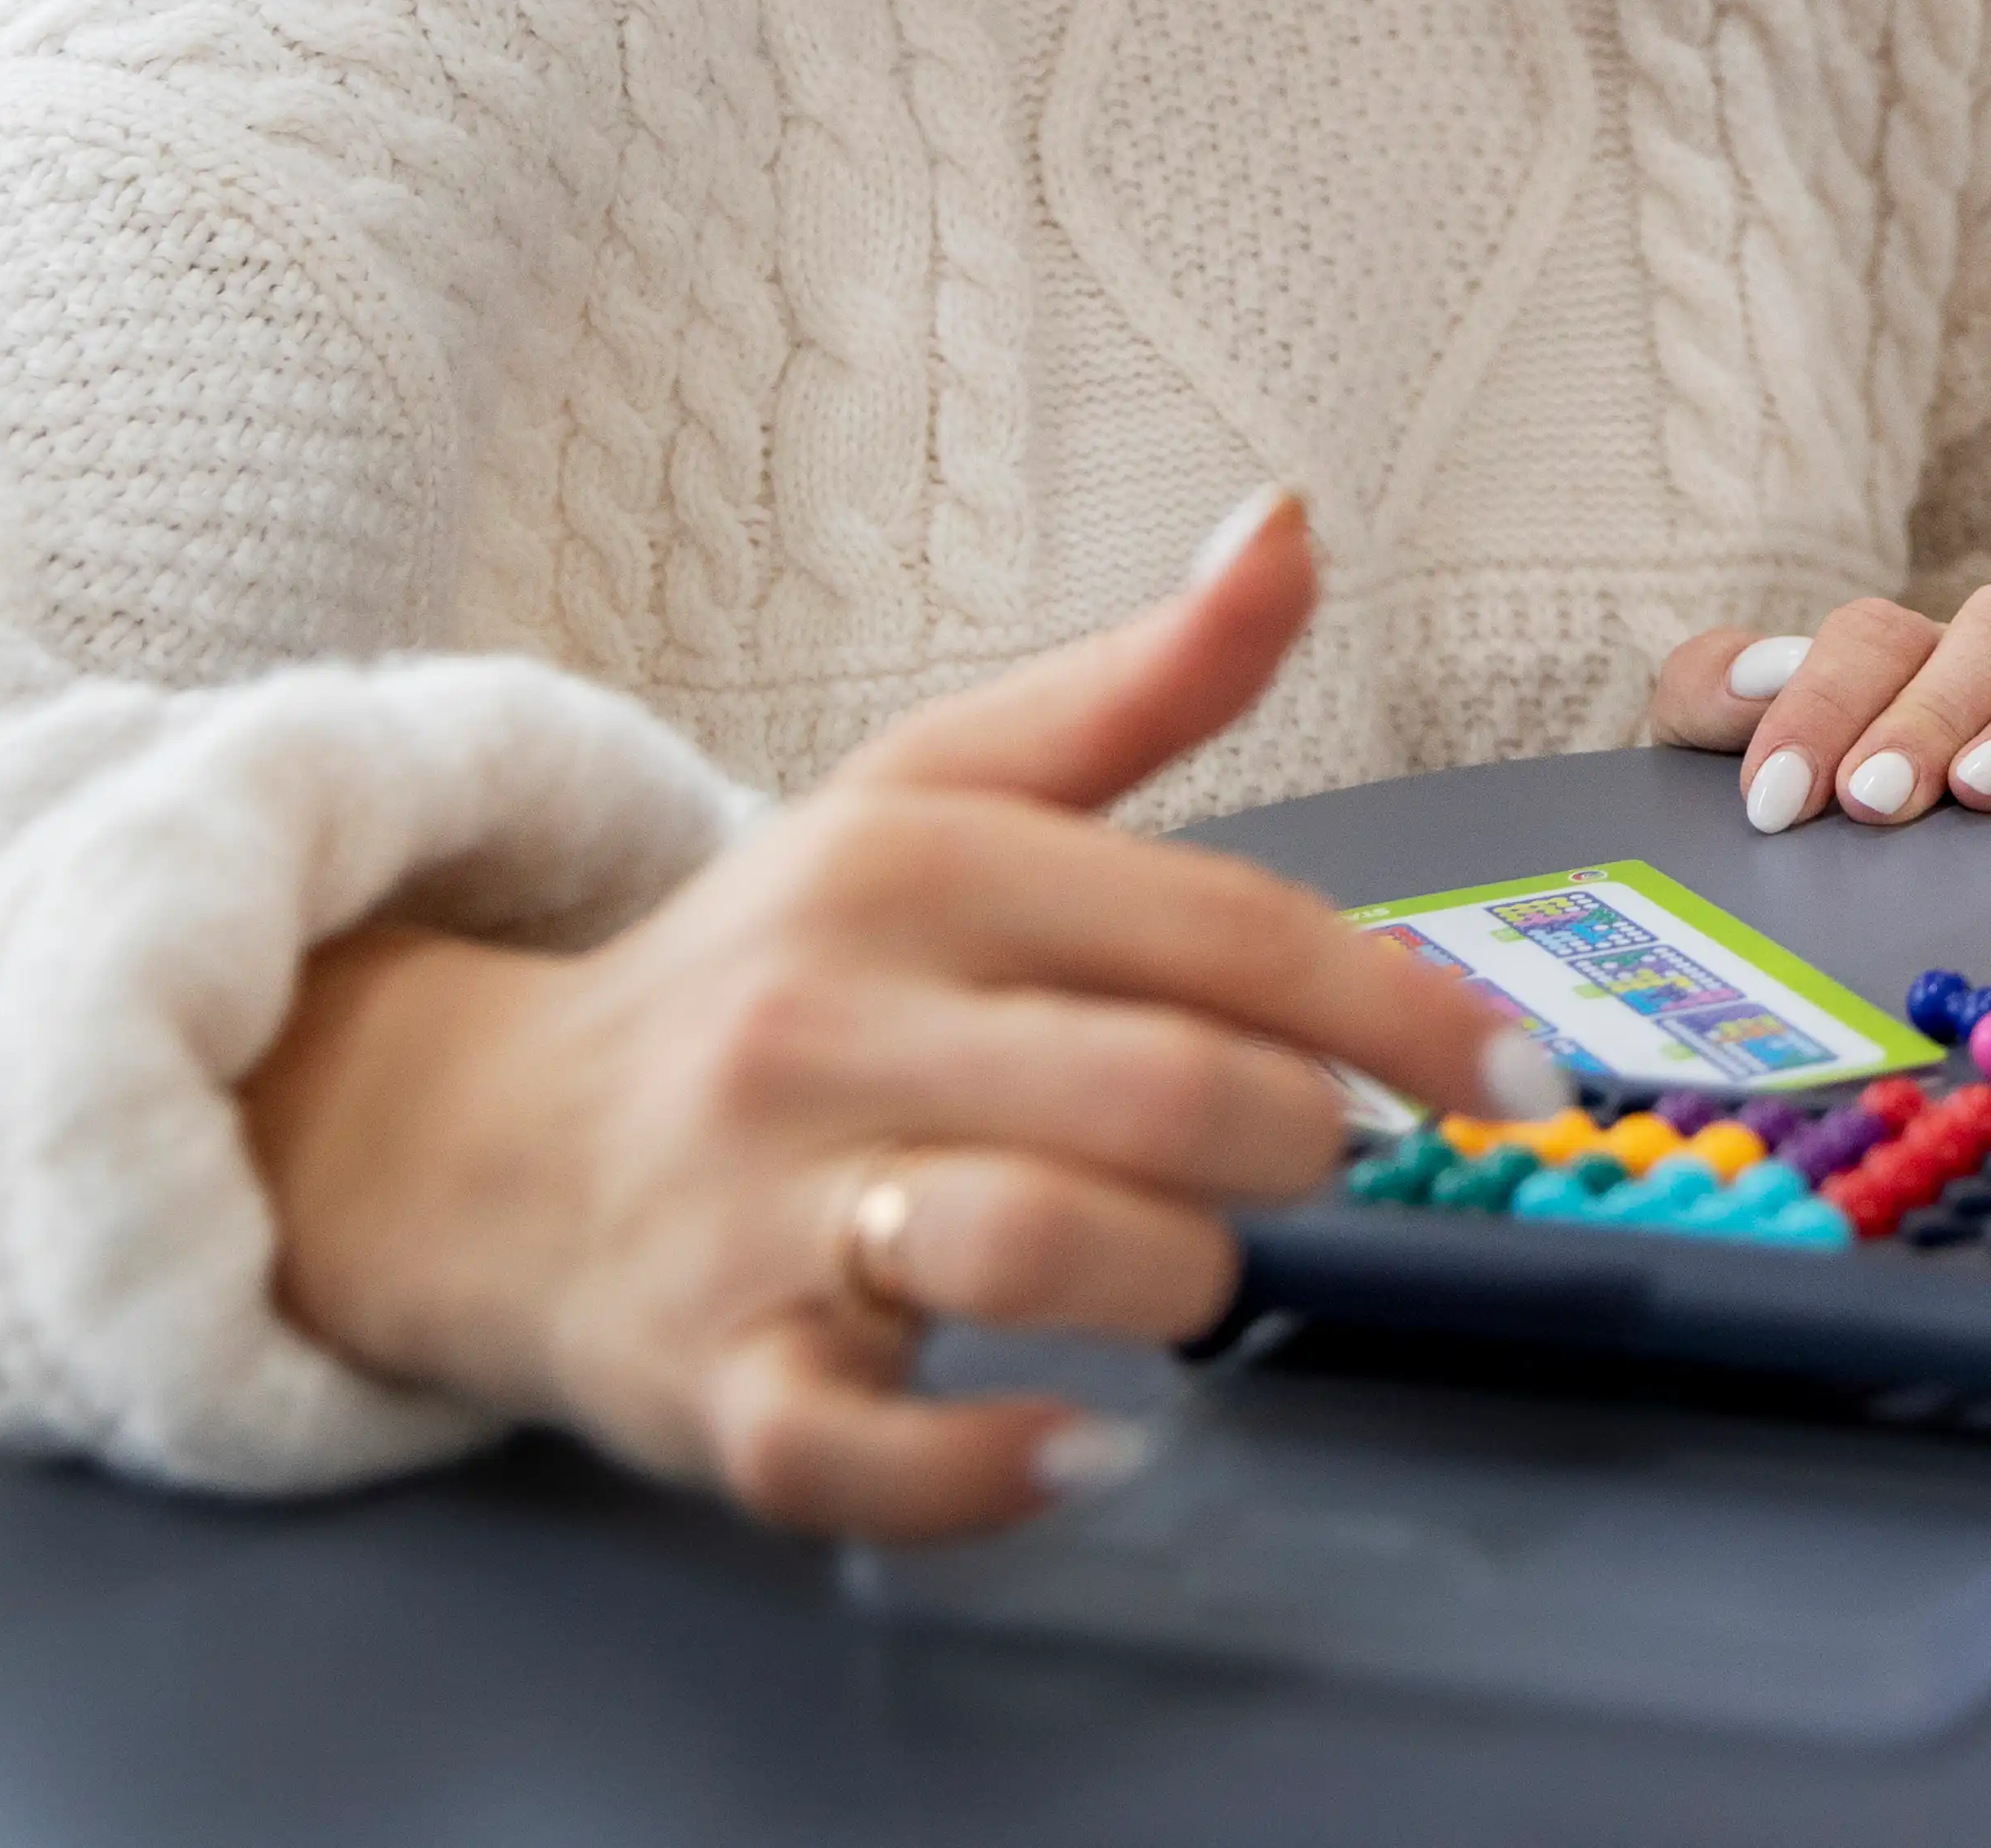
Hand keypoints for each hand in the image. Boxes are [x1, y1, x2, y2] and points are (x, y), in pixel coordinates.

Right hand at [238, 493, 1549, 1539]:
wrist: (478, 1143)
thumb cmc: (768, 972)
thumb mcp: (937, 790)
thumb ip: (1143, 684)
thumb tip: (1291, 525)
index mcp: (917, 866)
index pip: (1225, 931)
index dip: (1404, 1011)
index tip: (1512, 1081)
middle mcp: (831, 1023)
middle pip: (1153, 1090)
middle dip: (1294, 1145)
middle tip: (1311, 1168)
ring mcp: (758, 1211)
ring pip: (1029, 1247)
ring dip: (1178, 1283)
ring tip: (1195, 1280)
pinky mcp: (710, 1380)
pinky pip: (863, 1449)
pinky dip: (993, 1466)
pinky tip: (1089, 1447)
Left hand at [1646, 583, 1990, 828]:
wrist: (1871, 855)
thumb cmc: (1824, 804)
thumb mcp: (1738, 750)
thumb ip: (1712, 695)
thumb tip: (1748, 682)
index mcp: (1903, 652)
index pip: (1873, 635)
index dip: (1824, 704)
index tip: (1780, 799)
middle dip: (1934, 713)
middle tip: (1877, 799)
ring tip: (1986, 791)